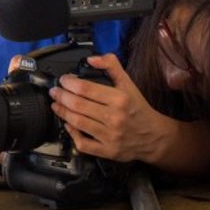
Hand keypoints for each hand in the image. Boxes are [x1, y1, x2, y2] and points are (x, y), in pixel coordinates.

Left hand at [48, 53, 183, 165]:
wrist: (154, 137)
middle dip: (61, 96)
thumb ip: (112, 67)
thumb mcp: (128, 84)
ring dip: (62, 112)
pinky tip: (68, 124)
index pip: (86, 88)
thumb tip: (92, 59)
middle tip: (55, 91)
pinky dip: (72, 133)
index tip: (63, 80)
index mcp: (120, 99)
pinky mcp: (107, 151)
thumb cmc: (138, 109)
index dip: (69, 83)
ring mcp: (110, 136)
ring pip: (77, 122)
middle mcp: (115, 118)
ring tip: (56, 104)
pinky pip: (83, 143)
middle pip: (78, 105)